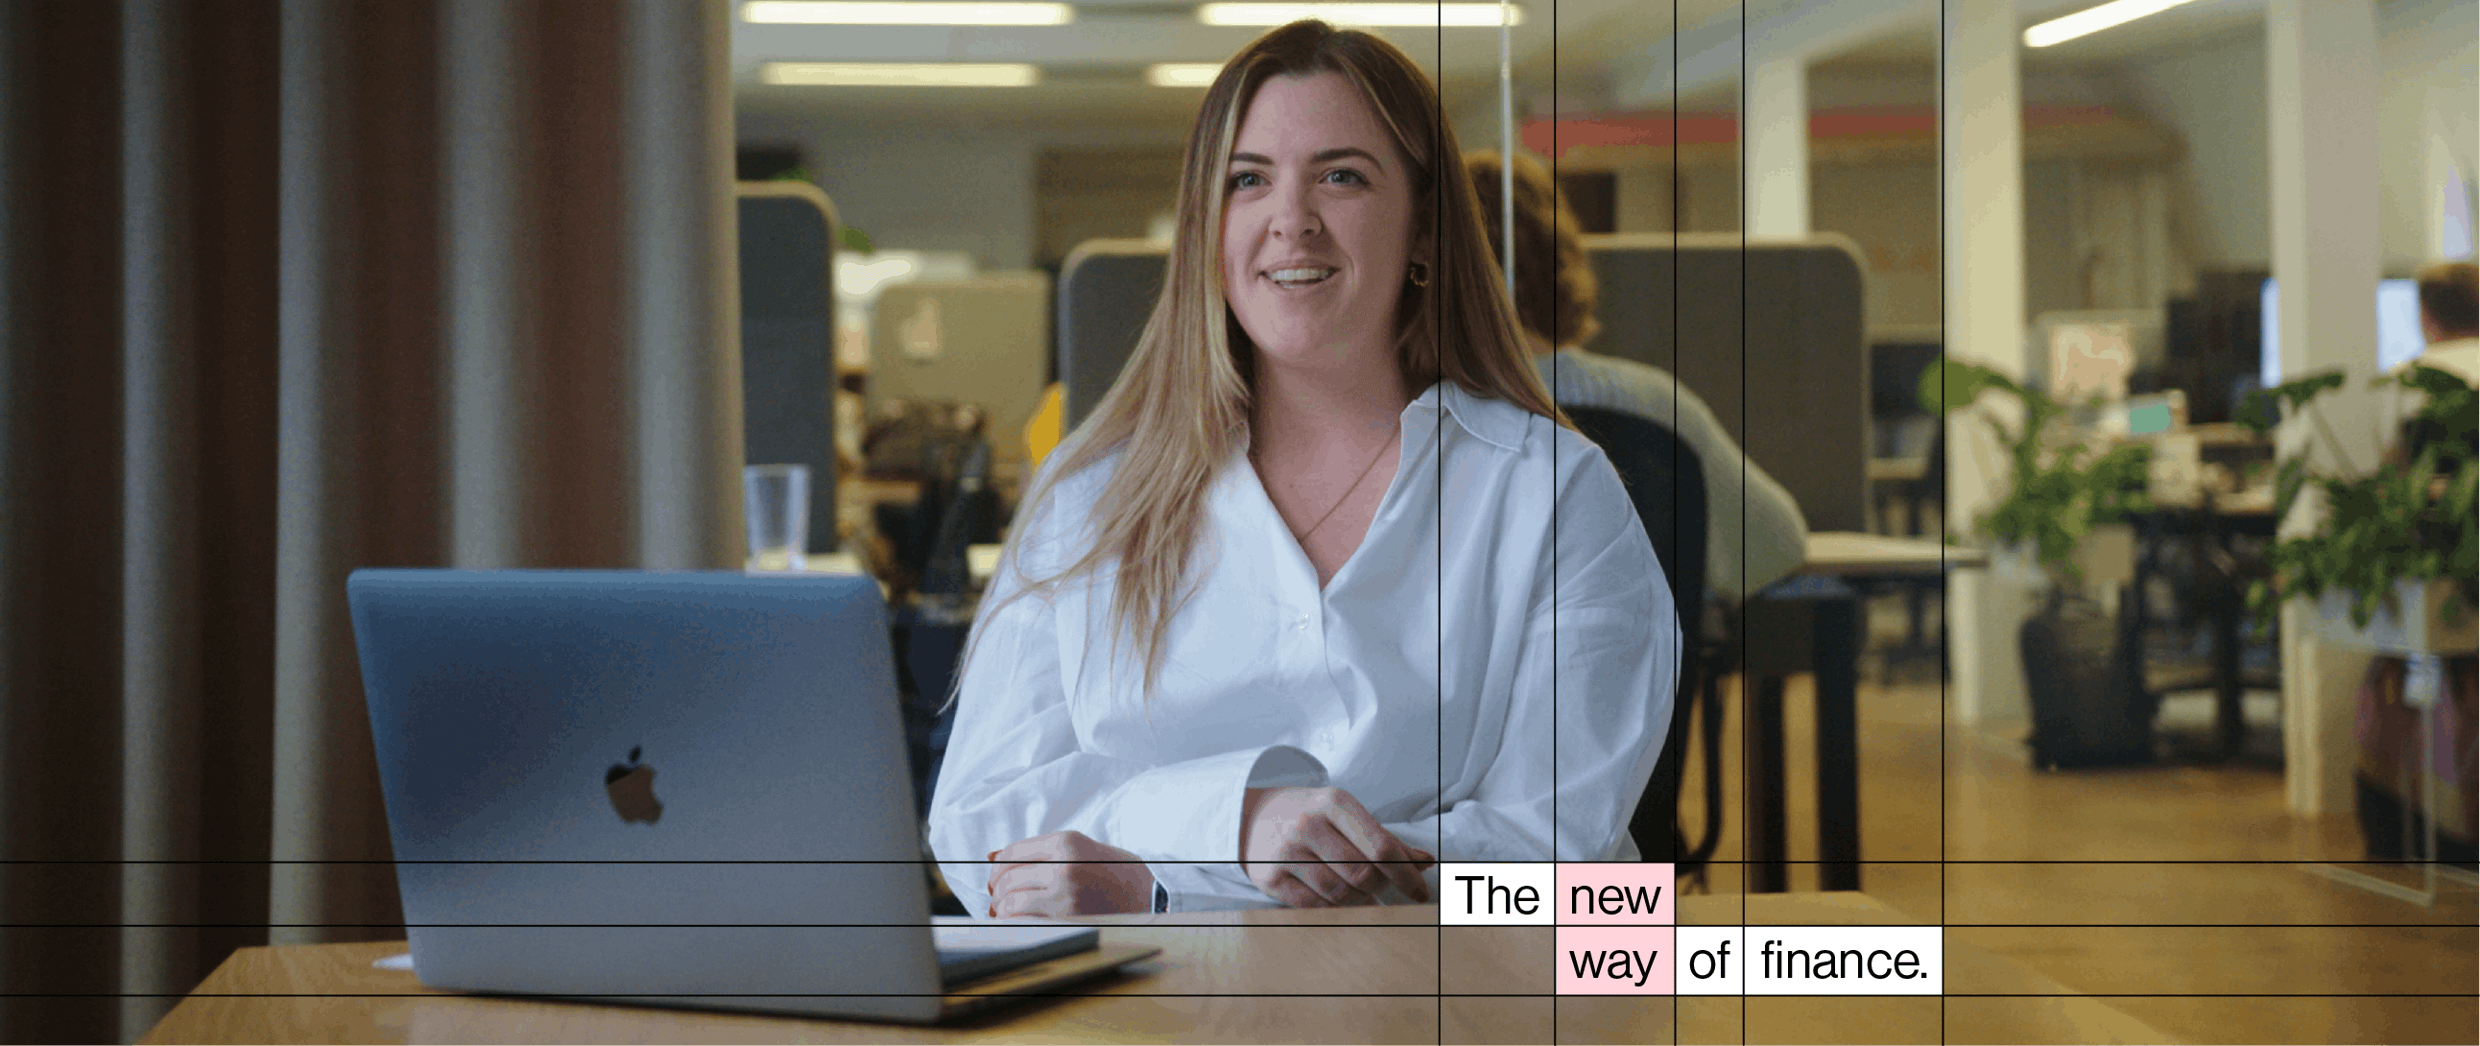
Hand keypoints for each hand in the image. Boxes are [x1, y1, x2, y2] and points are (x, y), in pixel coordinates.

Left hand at [985, 830, 1154, 917]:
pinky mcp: (1068, 922)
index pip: (1010, 854)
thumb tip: (990, 856)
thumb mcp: (1079, 847)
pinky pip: (1023, 924)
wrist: (1150, 895)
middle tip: (997, 897)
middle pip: (1006, 879)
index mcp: (1066, 843)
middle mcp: (1064, 868)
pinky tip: (1018, 923)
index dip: (996, 868)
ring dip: (1001, 909)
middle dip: (996, 890)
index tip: (996, 878)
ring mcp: (1065, 897)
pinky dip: (1013, 925)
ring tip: (1005, 911)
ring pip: (1010, 903)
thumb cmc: (1113, 870)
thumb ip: (1037, 851)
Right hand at [1239, 786, 1433, 907]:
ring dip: (1360, 901)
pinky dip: (1335, 910)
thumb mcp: (1348, 816)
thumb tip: (1426, 862)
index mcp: (1335, 803)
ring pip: (1339, 893)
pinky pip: (1314, 906)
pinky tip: (1341, 904)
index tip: (1421, 893)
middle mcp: (1308, 824)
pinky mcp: (1270, 877)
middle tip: (1385, 890)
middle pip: (1362, 874)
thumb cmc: (1315, 817)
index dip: (1406, 875)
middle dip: (1382, 888)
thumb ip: (1386, 840)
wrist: (1255, 816)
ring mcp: (1286, 851)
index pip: (1381, 847)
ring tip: (1366, 898)